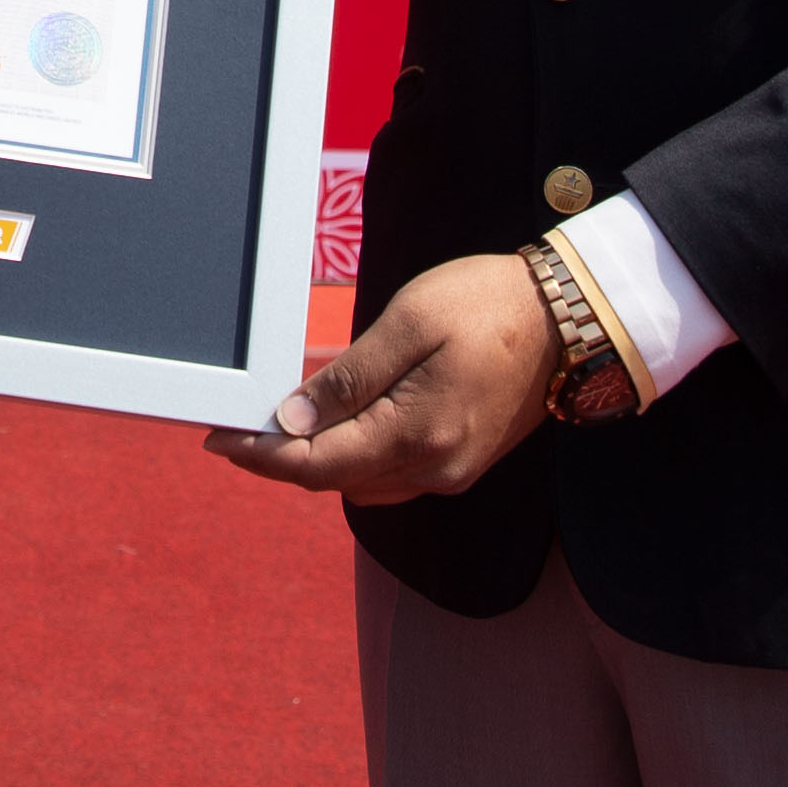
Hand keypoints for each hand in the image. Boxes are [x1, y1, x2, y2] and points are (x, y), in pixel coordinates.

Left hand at [203, 251, 556, 500]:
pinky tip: (338, 417)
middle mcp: (434, 470)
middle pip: (334, 479)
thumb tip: (292, 420)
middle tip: (238, 424)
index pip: (316, 464)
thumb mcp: (407, 324)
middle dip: (282, 456)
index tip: (218, 438)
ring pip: (361, 481)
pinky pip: (391, 471)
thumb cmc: (486, 305)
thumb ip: (348, 378)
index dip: (261, 454)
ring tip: (280, 418)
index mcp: (416, 436)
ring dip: (318, 456)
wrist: (569, 317)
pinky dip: (356, 451)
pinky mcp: (462, 461)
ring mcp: (451, 471)